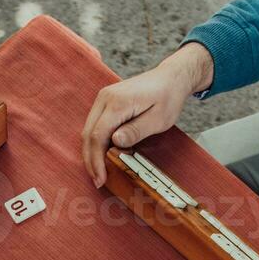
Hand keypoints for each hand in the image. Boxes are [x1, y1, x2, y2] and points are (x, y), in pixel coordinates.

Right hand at [81, 43, 214, 186]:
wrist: (170, 78)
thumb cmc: (168, 97)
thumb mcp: (158, 119)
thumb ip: (136, 130)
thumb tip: (115, 142)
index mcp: (117, 102)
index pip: (98, 135)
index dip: (97, 159)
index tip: (101, 178)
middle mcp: (105, 98)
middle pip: (88, 133)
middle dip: (90, 159)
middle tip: (98, 180)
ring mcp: (103, 98)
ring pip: (88, 130)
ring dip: (91, 152)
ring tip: (98, 172)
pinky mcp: (105, 102)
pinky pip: (94, 125)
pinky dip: (95, 142)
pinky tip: (101, 156)